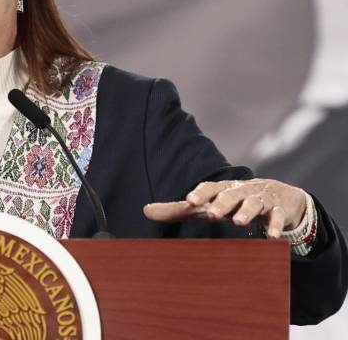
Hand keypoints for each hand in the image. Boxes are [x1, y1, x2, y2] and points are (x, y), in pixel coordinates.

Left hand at [143, 178, 307, 237]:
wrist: (280, 196)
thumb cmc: (233, 202)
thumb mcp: (208, 204)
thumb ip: (178, 209)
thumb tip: (145, 211)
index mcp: (221, 190)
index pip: (209, 188)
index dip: (200, 193)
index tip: (189, 201)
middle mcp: (240, 192)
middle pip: (230, 195)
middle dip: (221, 203)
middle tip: (211, 213)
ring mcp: (261, 200)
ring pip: (253, 204)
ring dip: (246, 212)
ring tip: (238, 222)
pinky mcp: (279, 211)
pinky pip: (277, 218)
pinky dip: (274, 226)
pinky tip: (272, 237)